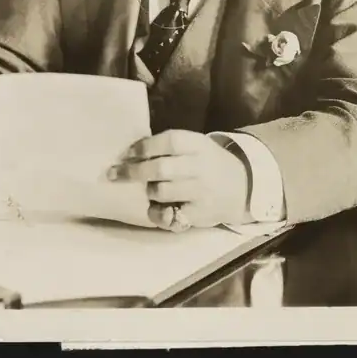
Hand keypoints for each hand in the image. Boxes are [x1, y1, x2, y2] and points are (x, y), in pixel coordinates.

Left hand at [107, 130, 248, 229]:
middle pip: (160, 169)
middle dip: (132, 171)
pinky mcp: (199, 214)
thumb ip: (169, 146)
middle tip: (113, 173)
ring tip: (150, 188)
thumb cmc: (208, 162)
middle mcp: (200, 167)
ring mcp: (201, 192)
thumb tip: (130, 151)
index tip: (126, 152)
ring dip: (148, 190)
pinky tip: (156, 209)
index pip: (169, 141)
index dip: (144, 146)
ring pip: (161, 192)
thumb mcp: (196, 146)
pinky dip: (156, 213)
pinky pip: (168, 216)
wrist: (243, 186)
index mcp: (198, 145)